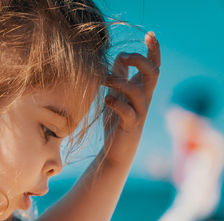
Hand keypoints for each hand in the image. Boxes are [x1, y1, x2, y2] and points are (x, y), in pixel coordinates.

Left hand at [102, 31, 160, 163]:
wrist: (116, 150)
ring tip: (103, 79)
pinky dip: (118, 104)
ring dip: (120, 81)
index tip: (149, 34)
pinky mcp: (129, 126)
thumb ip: (119, 76)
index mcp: (141, 90)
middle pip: (153, 74)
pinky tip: (107, 99)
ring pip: (138, 92)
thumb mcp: (117, 94)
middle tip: (123, 56)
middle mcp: (144, 99)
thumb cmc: (116, 120)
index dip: (154, 50)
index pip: (153, 66)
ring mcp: (138, 113)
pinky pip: (128, 113)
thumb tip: (118, 56)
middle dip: (141, 61)